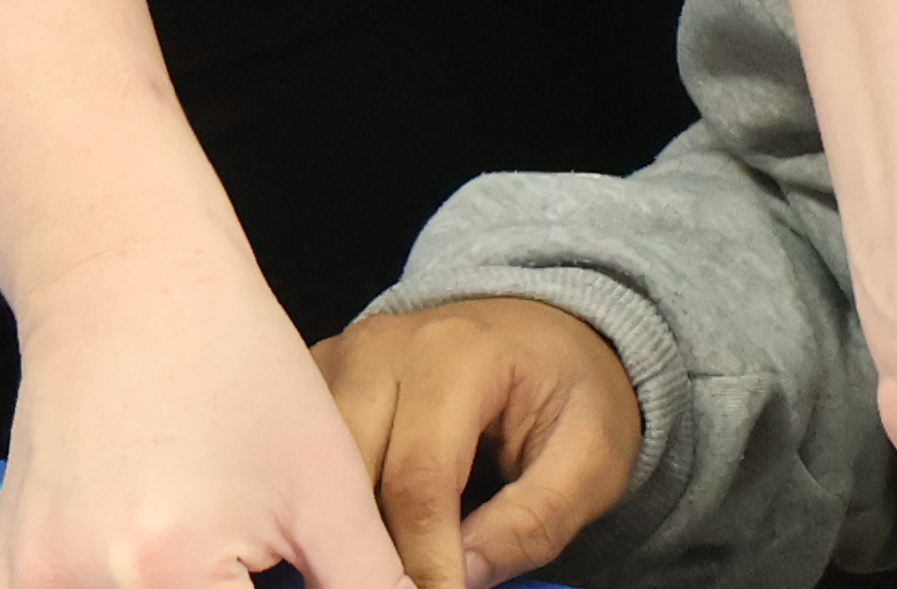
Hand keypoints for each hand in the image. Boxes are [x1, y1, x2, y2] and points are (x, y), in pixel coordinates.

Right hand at [0, 253, 409, 588]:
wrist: (129, 288)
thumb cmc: (231, 369)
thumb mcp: (328, 492)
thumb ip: (369, 588)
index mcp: (170, 575)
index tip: (296, 578)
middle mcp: (82, 586)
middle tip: (262, 566)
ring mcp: (32, 582)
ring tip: (216, 556)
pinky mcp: (9, 572)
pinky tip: (152, 563)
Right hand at [309, 302, 634, 588]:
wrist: (546, 333)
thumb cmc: (572, 390)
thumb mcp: (593, 457)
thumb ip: (534, 521)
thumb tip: (462, 579)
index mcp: (458, 354)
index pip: (420, 481)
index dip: (422, 563)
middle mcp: (386, 346)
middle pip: (349, 472)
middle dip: (369, 551)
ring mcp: (344, 358)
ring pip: (314, 466)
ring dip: (337, 529)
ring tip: (369, 572)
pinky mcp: (321, 378)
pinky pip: (303, 453)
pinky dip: (319, 503)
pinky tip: (348, 541)